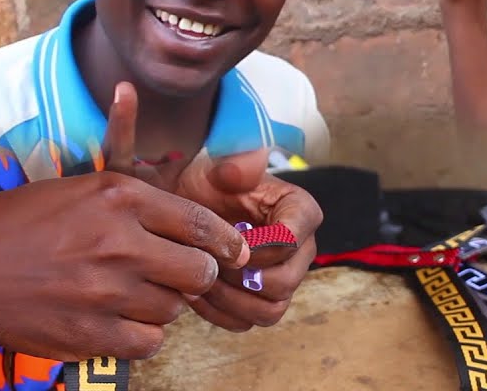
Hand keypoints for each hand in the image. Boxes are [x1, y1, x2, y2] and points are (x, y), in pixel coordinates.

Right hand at [0, 169, 248, 361]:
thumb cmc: (15, 226)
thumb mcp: (78, 188)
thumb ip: (134, 199)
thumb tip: (187, 215)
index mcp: (120, 198)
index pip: (200, 222)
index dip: (225, 241)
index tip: (234, 251)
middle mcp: (120, 242)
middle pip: (198, 269)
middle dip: (196, 275)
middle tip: (179, 276)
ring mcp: (107, 291)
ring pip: (175, 308)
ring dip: (163, 305)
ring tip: (134, 295)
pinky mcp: (93, 333)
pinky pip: (149, 341)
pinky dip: (141, 335)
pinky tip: (120, 321)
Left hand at [103, 82, 322, 332]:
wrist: (186, 206)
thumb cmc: (206, 183)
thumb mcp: (217, 165)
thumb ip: (235, 164)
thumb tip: (243, 172)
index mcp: (301, 212)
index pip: (291, 241)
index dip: (257, 247)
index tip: (227, 239)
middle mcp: (301, 249)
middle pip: (284, 282)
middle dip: (240, 277)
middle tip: (208, 262)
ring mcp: (284, 278)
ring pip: (269, 309)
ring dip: (230, 300)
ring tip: (199, 279)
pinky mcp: (261, 301)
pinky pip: (247, 322)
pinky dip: (219, 313)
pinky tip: (194, 292)